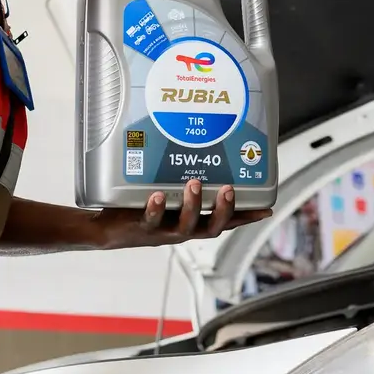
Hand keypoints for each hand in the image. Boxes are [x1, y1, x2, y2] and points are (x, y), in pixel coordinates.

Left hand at [92, 179, 271, 248]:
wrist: (107, 227)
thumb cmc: (140, 206)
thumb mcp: (167, 192)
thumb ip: (181, 176)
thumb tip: (196, 144)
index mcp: (194, 220)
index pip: (226, 220)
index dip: (246, 216)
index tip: (267, 207)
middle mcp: (183, 228)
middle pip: (212, 227)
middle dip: (224, 210)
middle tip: (229, 188)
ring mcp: (164, 230)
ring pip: (185, 225)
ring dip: (193, 205)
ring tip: (194, 183)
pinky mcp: (142, 227)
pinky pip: (151, 220)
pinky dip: (156, 208)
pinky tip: (158, 195)